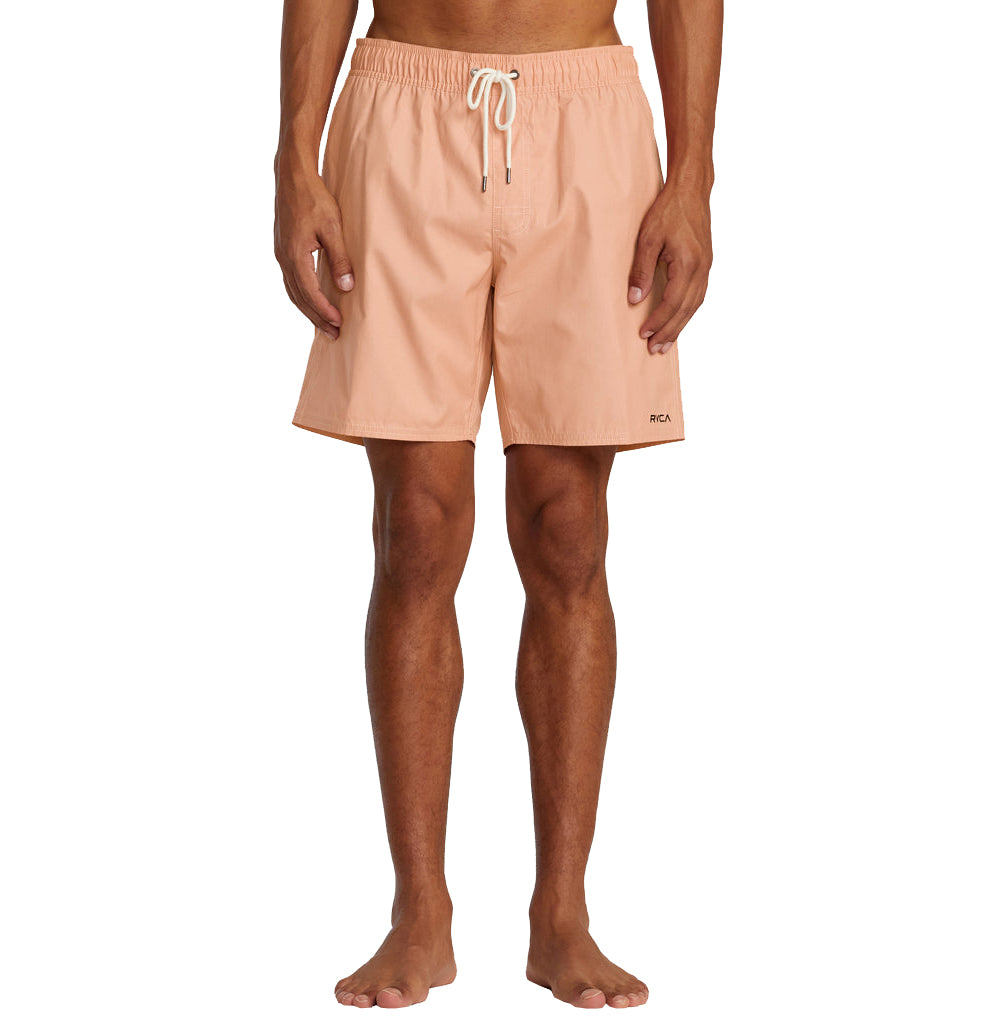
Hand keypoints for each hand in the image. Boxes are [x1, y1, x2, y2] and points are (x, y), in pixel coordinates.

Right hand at [274, 160, 353, 339]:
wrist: (292, 176)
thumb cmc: (314, 198)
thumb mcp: (333, 227)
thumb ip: (339, 258)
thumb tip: (346, 287)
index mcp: (294, 255)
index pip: (310, 293)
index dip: (324, 311)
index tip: (339, 323)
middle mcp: (283, 258)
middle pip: (299, 298)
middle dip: (316, 318)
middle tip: (334, 335)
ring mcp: (281, 254)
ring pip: (293, 291)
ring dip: (308, 310)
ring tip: (324, 324)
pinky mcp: (283, 249)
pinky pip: (291, 281)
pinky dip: (302, 295)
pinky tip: (313, 300)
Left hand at [627, 181, 712, 354]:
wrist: (691, 190)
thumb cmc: (668, 210)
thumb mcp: (647, 238)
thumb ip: (641, 270)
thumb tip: (635, 300)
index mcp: (688, 263)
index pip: (672, 302)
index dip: (658, 321)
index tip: (643, 334)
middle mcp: (702, 268)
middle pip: (686, 310)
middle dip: (669, 331)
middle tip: (655, 349)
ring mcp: (707, 267)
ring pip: (695, 305)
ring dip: (680, 326)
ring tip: (665, 343)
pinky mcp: (706, 264)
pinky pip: (698, 295)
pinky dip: (688, 312)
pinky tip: (678, 320)